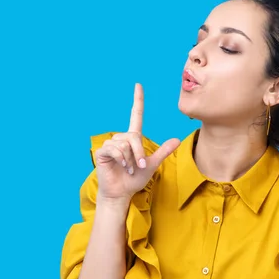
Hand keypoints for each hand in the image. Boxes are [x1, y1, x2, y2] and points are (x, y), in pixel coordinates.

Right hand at [94, 83, 179, 204]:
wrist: (122, 193)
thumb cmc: (135, 179)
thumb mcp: (152, 165)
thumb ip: (163, 151)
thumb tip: (176, 139)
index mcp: (133, 138)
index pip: (136, 115)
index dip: (137, 100)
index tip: (138, 85)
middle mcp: (121, 138)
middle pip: (134, 136)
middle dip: (139, 153)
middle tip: (140, 166)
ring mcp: (110, 144)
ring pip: (125, 144)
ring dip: (130, 159)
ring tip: (129, 169)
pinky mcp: (102, 151)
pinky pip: (116, 149)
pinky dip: (122, 159)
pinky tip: (122, 167)